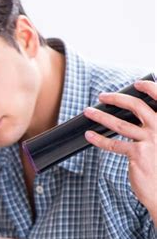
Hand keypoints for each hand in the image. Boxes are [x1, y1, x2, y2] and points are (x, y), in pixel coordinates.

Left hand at [84, 80, 156, 219]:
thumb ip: (152, 128)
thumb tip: (134, 118)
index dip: (149, 88)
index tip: (135, 84)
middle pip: (136, 107)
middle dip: (117, 99)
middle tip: (102, 96)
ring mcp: (150, 141)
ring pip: (119, 124)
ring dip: (100, 116)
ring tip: (88, 112)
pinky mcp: (138, 155)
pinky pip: (113, 144)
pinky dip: (98, 139)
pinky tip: (89, 135)